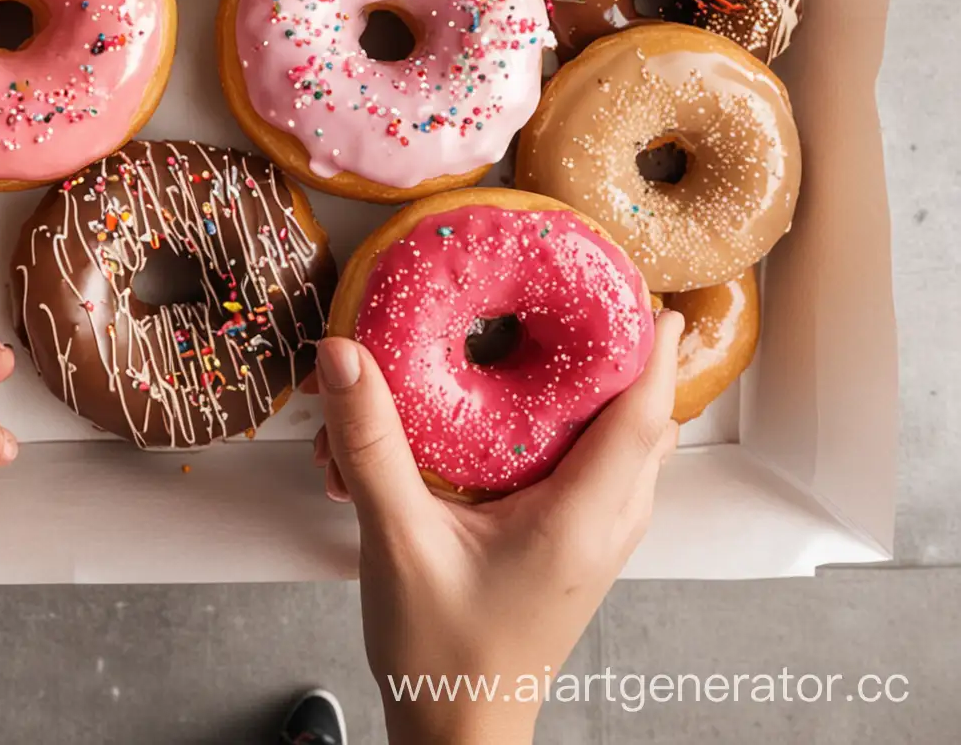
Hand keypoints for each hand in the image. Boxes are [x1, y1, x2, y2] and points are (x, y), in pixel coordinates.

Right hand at [310, 309, 683, 744]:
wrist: (457, 734)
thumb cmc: (439, 652)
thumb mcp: (395, 538)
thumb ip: (371, 442)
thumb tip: (344, 354)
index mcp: (579, 518)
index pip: (640, 418)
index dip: (652, 352)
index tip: (648, 295)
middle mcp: (604, 527)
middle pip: (647, 428)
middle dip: (637, 360)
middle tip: (607, 298)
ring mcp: (596, 543)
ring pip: (630, 452)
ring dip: (617, 396)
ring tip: (587, 342)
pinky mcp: (575, 551)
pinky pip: (607, 474)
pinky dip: (593, 431)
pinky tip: (546, 414)